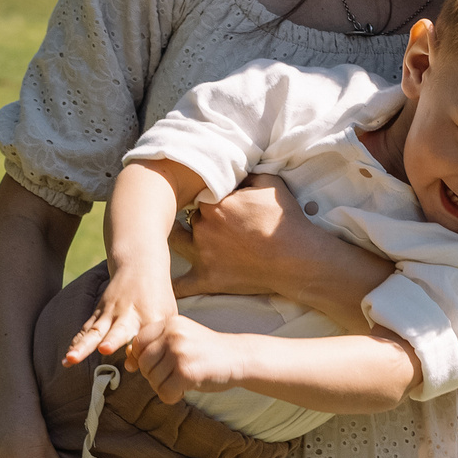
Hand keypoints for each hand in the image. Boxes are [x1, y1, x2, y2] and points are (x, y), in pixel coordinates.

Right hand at [62, 263, 177, 367]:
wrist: (139, 266)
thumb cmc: (157, 297)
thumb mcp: (165, 317)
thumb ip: (153, 342)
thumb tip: (132, 367)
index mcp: (149, 317)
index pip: (145, 338)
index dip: (138, 352)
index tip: (131, 365)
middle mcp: (128, 315)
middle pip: (119, 330)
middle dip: (111, 340)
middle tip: (105, 349)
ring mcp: (110, 312)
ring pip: (94, 331)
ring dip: (82, 346)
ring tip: (70, 360)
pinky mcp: (98, 312)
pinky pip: (86, 330)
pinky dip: (76, 344)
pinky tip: (67, 359)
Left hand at [128, 317, 248, 402]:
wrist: (238, 358)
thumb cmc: (207, 351)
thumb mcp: (182, 337)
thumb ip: (157, 343)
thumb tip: (128, 357)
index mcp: (170, 324)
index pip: (139, 342)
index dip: (141, 358)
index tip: (155, 365)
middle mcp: (173, 335)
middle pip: (144, 363)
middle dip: (152, 375)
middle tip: (169, 378)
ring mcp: (179, 353)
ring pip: (152, 379)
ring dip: (163, 387)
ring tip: (179, 383)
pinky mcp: (186, 373)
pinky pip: (164, 392)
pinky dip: (171, 397)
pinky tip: (184, 390)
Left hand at [177, 175, 310, 298]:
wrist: (295, 257)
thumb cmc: (284, 220)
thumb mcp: (269, 182)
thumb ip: (246, 174)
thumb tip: (235, 171)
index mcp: (215, 204)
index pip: (200, 193)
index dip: (208, 195)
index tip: (217, 199)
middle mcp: (203, 227)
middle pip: (190, 217)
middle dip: (198, 217)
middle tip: (214, 221)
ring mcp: (202, 254)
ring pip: (178, 241)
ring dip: (180, 237)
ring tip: (183, 236)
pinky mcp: (208, 278)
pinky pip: (181, 285)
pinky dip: (171, 284)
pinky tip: (162, 285)